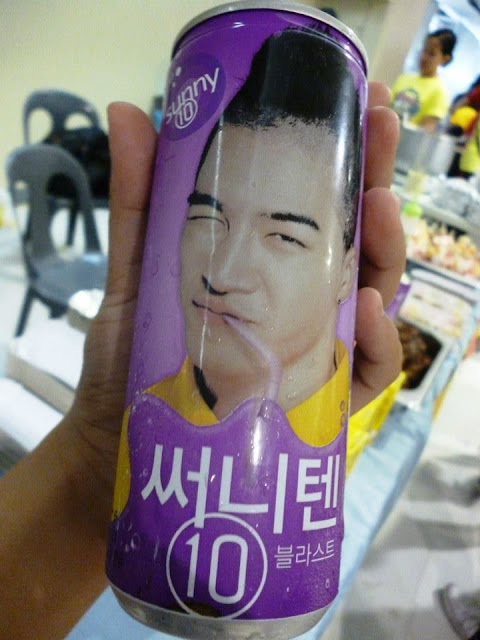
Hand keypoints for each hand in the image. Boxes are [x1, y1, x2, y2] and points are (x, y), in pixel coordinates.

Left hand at [70, 84, 403, 513]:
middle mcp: (303, 302)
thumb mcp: (135, 273)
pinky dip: (378, 338)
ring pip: (376, 294)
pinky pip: (370, 368)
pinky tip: (365, 305)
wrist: (118, 440)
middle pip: (357, 241)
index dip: (348, 156)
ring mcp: (318, 349)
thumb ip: (139, 202)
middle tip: (380, 130)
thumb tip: (129, 111)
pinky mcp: (324, 400)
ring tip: (377, 208)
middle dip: (378, 182)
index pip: (323, 208)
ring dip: (385, 249)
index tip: (360, 104)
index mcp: (271, 269)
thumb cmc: (129, 358)